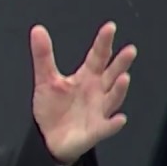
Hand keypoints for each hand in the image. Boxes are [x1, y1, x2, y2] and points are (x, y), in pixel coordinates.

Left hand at [30, 21, 135, 164]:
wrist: (49, 138)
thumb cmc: (54, 107)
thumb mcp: (46, 80)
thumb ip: (43, 56)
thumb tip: (37, 29)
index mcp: (87, 77)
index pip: (98, 56)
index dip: (103, 42)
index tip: (110, 27)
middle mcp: (97, 91)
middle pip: (111, 74)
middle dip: (120, 63)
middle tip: (129, 50)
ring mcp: (99, 111)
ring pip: (113, 98)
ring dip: (119, 89)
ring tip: (123, 77)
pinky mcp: (96, 130)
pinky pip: (107, 127)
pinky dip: (113, 124)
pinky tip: (119, 119)